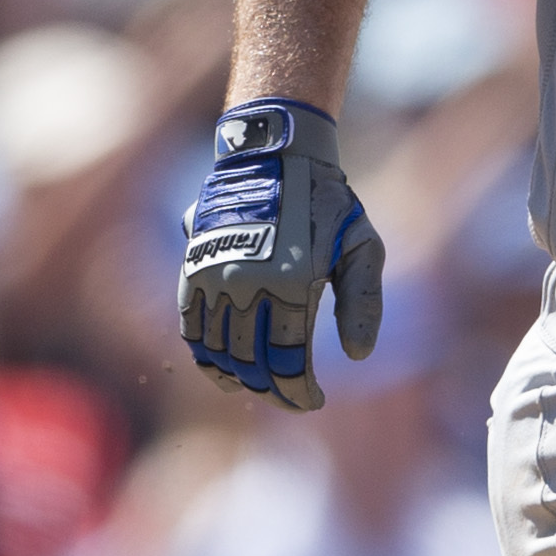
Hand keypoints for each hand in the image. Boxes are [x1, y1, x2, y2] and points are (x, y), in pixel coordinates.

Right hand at [178, 100, 383, 409]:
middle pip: (253, 363)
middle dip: (274, 390)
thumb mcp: (363, 245)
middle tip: (292, 399)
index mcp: (291, 282)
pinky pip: (191, 329)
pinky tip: (224, 371)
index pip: (289, 360)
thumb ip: (364, 301)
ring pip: (217, 353)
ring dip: (239, 379)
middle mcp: (246, 283)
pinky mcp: (192, 270)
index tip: (314, 401)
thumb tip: (358, 356)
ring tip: (263, 387)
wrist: (273, 154)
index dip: (300, 391)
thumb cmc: (328, 203)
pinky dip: (205, 356)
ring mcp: (214, 277)